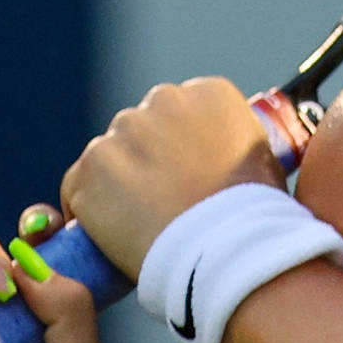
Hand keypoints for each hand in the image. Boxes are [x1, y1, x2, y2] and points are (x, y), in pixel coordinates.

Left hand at [61, 76, 284, 275]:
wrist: (226, 248)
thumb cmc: (254, 214)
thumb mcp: (262, 161)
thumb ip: (234, 145)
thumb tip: (225, 157)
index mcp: (209, 93)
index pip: (181, 110)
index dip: (180, 145)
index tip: (186, 175)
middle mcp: (163, 100)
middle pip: (142, 128)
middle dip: (147, 159)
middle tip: (163, 202)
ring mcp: (122, 134)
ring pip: (109, 155)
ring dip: (118, 182)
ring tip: (139, 224)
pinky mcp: (91, 170)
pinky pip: (79, 187)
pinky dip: (88, 209)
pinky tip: (110, 234)